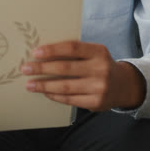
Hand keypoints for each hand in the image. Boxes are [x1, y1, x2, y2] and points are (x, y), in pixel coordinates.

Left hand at [20, 40, 146, 111]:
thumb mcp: (94, 53)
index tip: (35, 52)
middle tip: (25, 69)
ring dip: (44, 86)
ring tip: (30, 84)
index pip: (72, 48)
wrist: (124, 86)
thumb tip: (41, 53)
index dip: (52, 50)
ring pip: (65, 86)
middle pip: (65, 68)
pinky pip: (70, 99)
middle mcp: (101, 69)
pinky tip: (45, 92)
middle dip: (42, 69)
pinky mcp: (96, 103)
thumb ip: (74, 52)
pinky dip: (55, 96)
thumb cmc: (100, 65)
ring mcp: (99, 87)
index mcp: (99, 52)